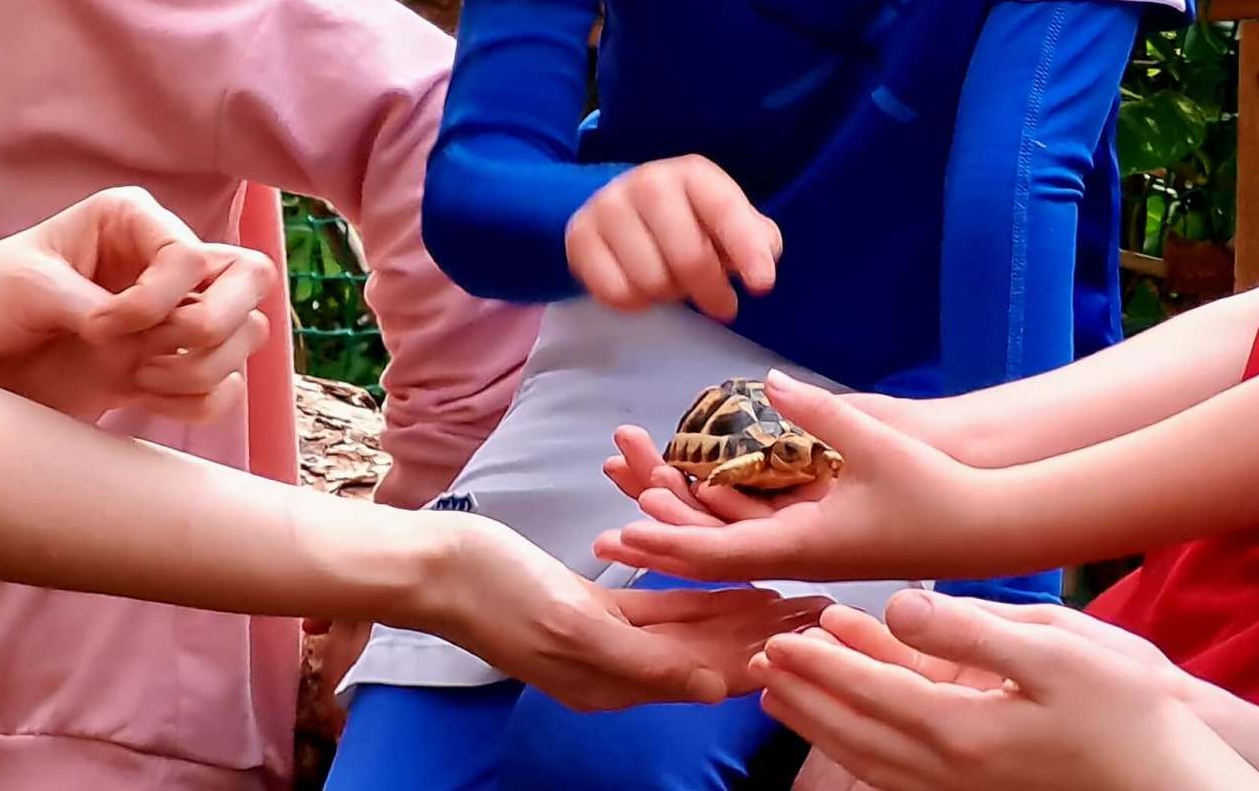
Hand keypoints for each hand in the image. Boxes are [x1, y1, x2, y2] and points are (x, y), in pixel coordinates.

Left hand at [0, 186, 275, 422]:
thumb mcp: (32, 289)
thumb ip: (101, 307)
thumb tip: (166, 337)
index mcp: (134, 222)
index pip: (195, 257)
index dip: (158, 298)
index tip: (96, 325)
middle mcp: (159, 267)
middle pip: (251, 284)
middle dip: (214, 326)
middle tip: (155, 353)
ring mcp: (161, 321)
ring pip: (244, 339)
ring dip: (204, 366)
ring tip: (141, 378)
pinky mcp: (151, 373)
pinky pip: (216, 390)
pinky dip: (197, 401)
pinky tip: (143, 399)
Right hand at [416, 514, 826, 710]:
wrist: (436, 566)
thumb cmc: (495, 591)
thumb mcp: (570, 624)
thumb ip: (643, 659)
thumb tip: (713, 692)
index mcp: (612, 683)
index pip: (706, 675)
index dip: (760, 654)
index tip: (813, 636)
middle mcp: (615, 669)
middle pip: (707, 653)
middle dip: (763, 631)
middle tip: (822, 608)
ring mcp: (603, 639)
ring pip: (689, 626)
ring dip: (739, 610)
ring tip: (793, 594)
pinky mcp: (592, 607)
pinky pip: (658, 603)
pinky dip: (696, 590)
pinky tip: (731, 577)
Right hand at [565, 156, 780, 320]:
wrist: (622, 208)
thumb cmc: (689, 219)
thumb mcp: (726, 221)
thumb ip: (755, 238)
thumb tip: (762, 261)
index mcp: (693, 173)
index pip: (725, 212)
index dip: (747, 250)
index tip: (762, 286)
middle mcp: (649, 181)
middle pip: (688, 259)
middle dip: (710, 290)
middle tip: (721, 304)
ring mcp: (608, 206)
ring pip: (650, 282)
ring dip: (669, 295)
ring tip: (673, 282)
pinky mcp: (579, 235)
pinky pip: (614, 293)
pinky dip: (635, 303)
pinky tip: (641, 286)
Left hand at [596, 373, 994, 583]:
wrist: (984, 527)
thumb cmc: (934, 491)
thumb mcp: (875, 444)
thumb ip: (819, 410)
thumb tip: (767, 379)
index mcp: (801, 546)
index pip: (716, 552)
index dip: (663, 541)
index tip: (615, 532)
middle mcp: (795, 554)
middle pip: (709, 548)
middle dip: (656, 524)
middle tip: (602, 509)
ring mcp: (808, 548)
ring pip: (729, 535)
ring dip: (681, 513)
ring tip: (636, 484)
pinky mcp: (822, 535)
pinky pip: (757, 526)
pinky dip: (718, 508)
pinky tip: (694, 488)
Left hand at [751, 592, 1237, 790]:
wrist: (1174, 784)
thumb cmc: (1130, 712)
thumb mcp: (1056, 650)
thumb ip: (969, 630)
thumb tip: (899, 607)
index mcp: (962, 731)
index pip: (868, 690)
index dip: (818, 662)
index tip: (778, 637)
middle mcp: (951, 772)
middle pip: (854, 732)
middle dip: (804, 695)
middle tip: (760, 661)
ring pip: (871, 760)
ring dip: (822, 725)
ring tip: (783, 697)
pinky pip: (900, 778)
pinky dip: (862, 751)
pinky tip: (854, 737)